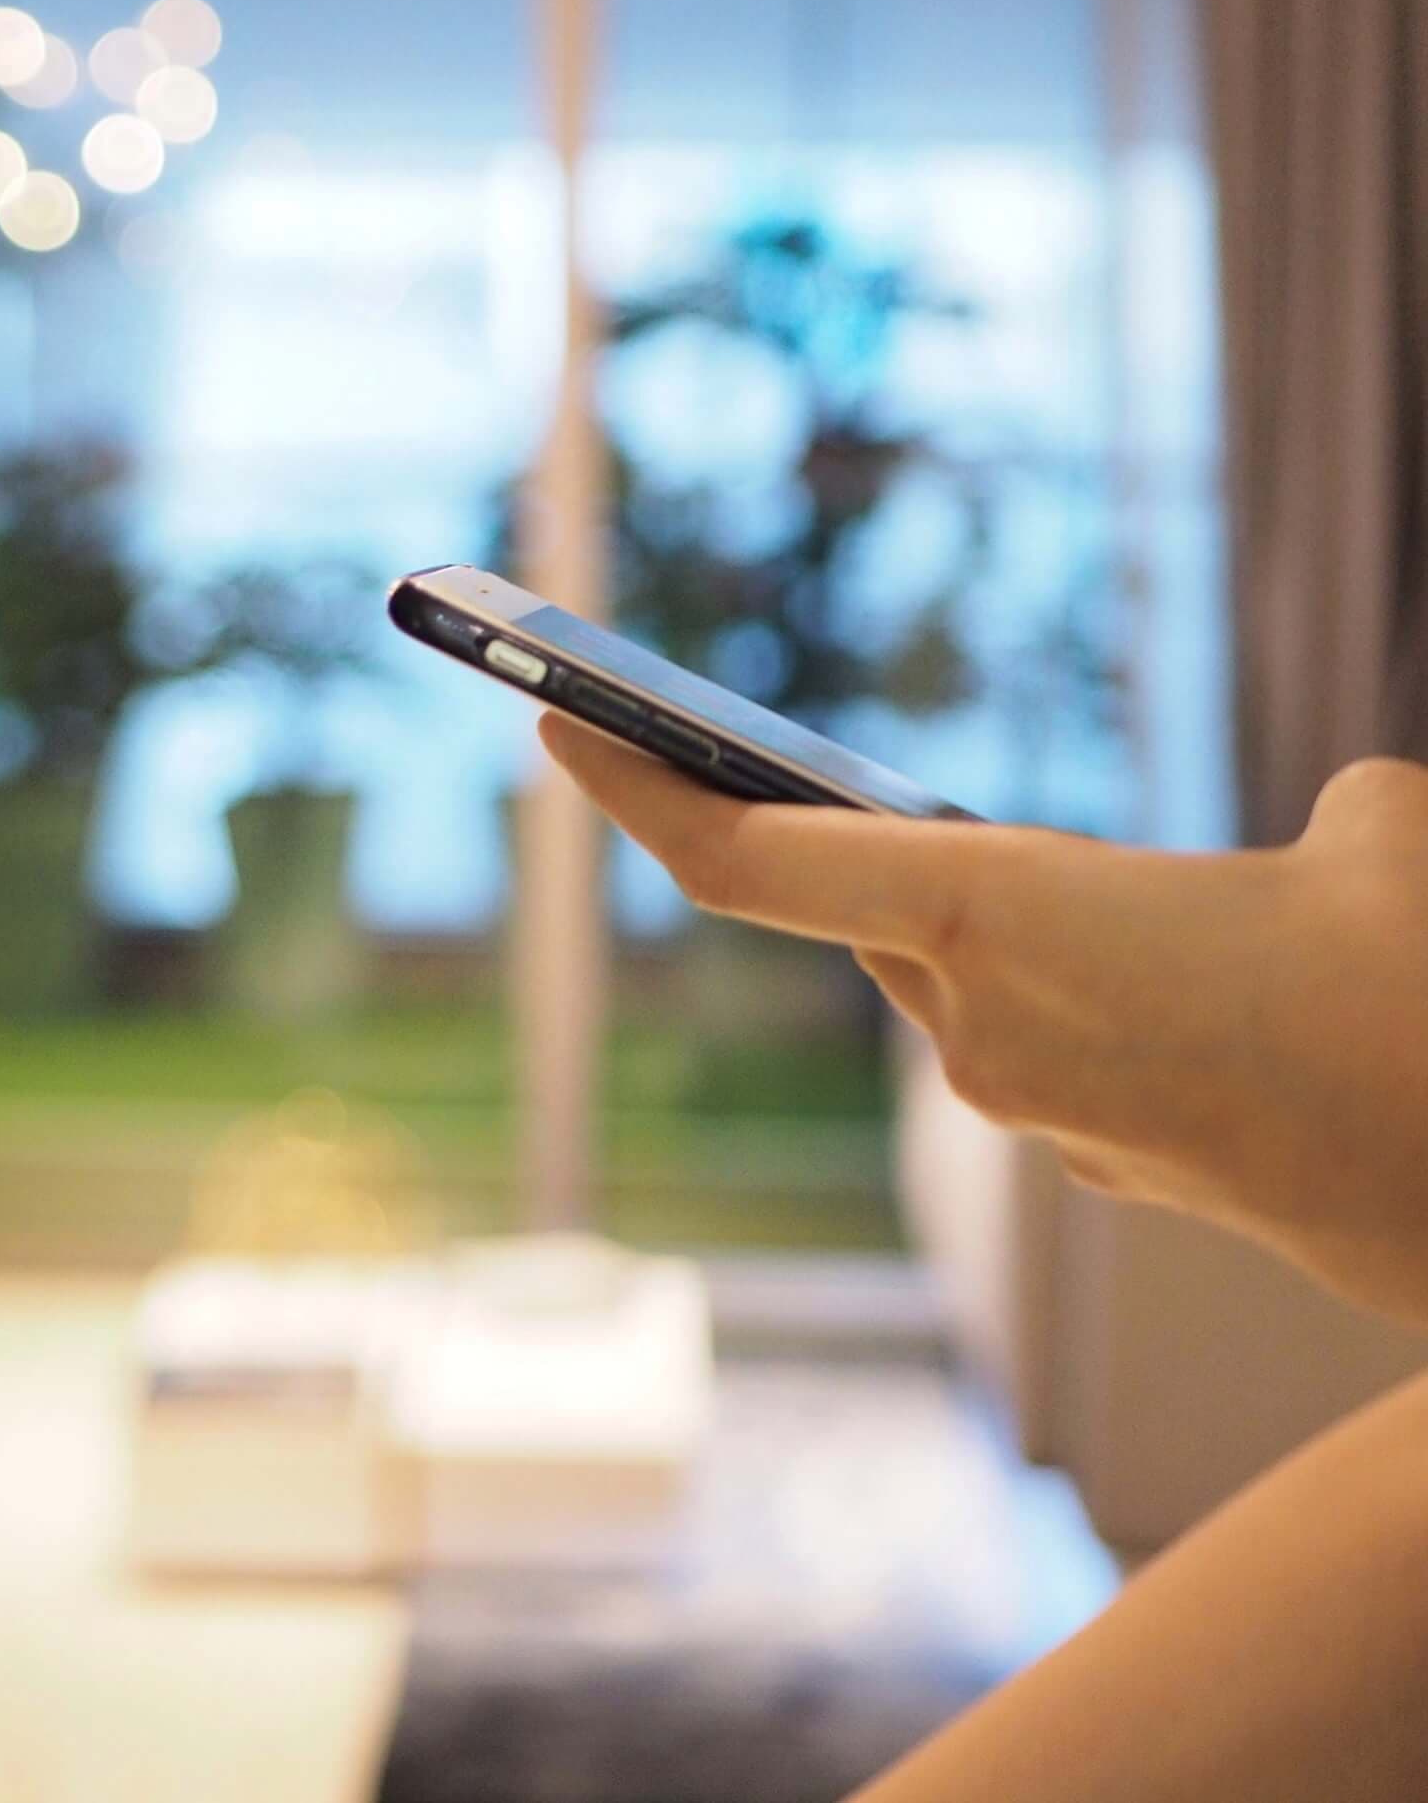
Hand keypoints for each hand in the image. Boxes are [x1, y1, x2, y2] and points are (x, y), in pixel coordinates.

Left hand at [537, 714, 1427, 1325]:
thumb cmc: (1422, 997)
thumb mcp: (1380, 836)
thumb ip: (1320, 821)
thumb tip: (1328, 845)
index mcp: (999, 915)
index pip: (744, 860)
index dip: (633, 791)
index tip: (551, 729)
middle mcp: (977, 1024)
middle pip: (871, 911)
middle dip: (867, 846)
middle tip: (834, 773)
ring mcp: (1028, 1111)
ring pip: (967, 978)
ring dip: (1009, 927)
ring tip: (1144, 897)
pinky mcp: (1095, 1163)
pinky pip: (1048, 1047)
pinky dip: (1086, 1000)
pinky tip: (1198, 992)